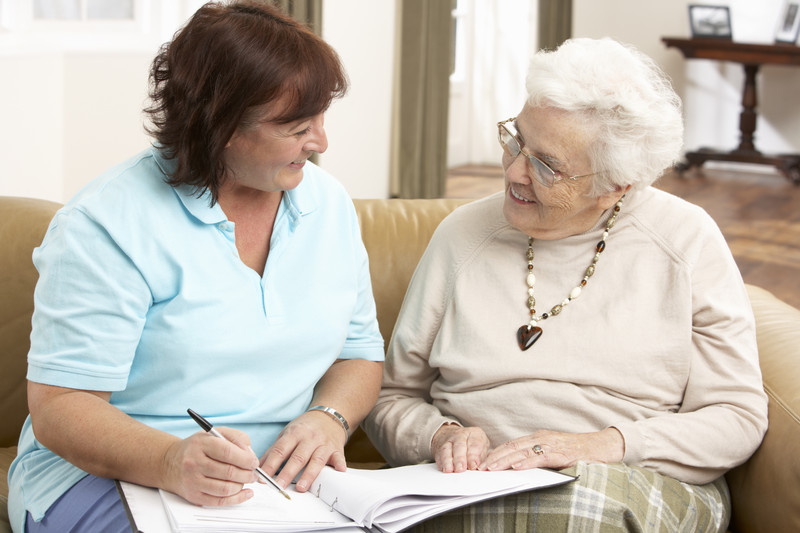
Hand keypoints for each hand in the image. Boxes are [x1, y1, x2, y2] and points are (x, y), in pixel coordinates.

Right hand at [162, 427, 259, 505]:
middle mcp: (194, 463)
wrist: (170, 463)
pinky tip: (245, 493)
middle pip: (228, 472)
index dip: (246, 458)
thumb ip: (236, 438)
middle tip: (254, 473)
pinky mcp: (193, 496)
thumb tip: (250, 454)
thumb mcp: (215, 433)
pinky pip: (219, 501)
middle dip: (247, 474)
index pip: (228, 452)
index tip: (254, 462)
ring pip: (225, 488)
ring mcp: (193, 481)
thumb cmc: (197, 447)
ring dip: (242, 485)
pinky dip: (236, 499)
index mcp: (201, 444)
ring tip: (246, 480)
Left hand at [259, 410, 346, 491]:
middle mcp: (309, 438)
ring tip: (301, 487)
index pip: (280, 450)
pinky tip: (339, 472)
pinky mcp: (336, 449)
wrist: (328, 416)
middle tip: (278, 486)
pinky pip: (339, 457)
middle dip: (287, 473)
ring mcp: (324, 444)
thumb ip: (273, 450)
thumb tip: (257, 467)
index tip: (262, 478)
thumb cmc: (304, 428)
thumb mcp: (287, 433)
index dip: (270, 464)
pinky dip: (339, 465)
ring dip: (309, 474)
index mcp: (294, 433)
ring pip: (316, 460)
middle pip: (297, 456)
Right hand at [431, 424, 490, 472]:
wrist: (456, 437)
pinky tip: (444, 469)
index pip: (475, 444)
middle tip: (461, 469)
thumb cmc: (473, 445)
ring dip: (448, 461)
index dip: (473, 456)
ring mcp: (449, 440)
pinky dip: (441, 463)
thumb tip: (479, 468)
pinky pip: (439, 455)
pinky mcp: (440, 448)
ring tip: (450, 470)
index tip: (473, 466)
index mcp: (475, 434)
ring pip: (447, 449)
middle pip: (459, 445)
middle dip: (460, 458)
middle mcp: (461, 435)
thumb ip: (481, 457)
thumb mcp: (483, 448)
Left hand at [480, 428, 624, 471]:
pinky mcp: (562, 453)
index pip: (511, 444)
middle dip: (494, 457)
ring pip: (522, 451)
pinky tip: (517, 467)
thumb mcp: (554, 452)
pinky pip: (541, 457)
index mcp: (538, 437)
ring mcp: (551, 444)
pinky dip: (527, 462)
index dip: (495, 453)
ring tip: (491, 468)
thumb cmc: (578, 451)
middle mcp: (542, 438)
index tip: (482, 462)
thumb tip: (518, 467)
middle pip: (512, 447)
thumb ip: (538, 456)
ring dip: (505, 460)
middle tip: (480, 467)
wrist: (602, 446)